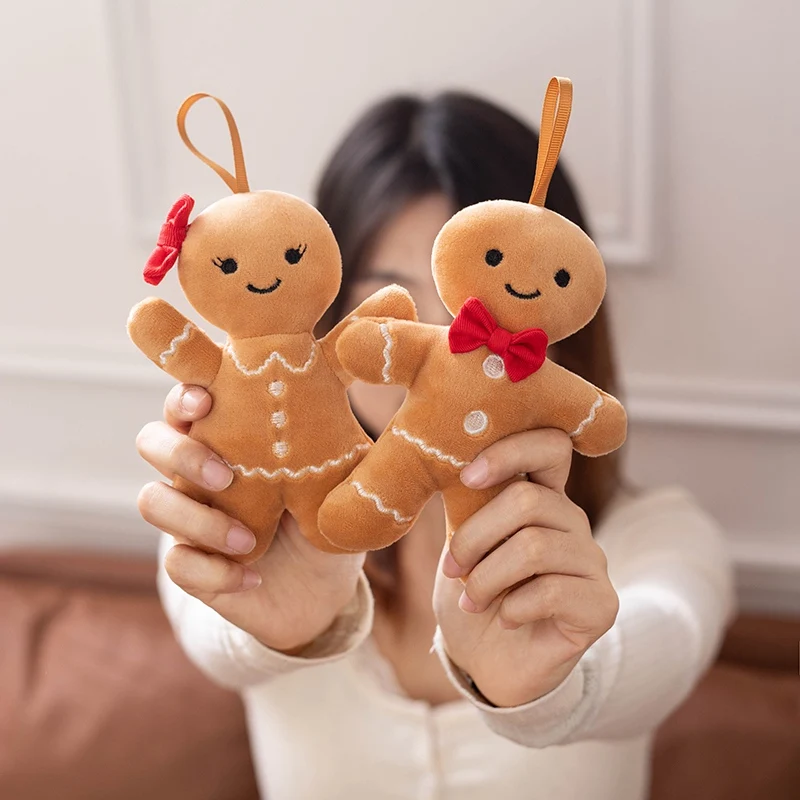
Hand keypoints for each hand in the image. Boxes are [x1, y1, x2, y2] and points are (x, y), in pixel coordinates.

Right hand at [136, 384, 364, 652]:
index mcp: (231, 436)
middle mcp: (198, 470)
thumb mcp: (339, 475)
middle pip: (151, 441)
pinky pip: (176, 563)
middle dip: (181, 454)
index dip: (185, 397)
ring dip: (199, 520)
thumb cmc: (326, 514)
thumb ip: (335, 438)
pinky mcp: (189, 563)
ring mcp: (188, 515)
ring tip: (248, 540)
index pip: (188, 402)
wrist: (325, 586)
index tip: (206, 401)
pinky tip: (252, 578)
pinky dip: (214, 573)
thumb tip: (351, 392)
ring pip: (152, 502)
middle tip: (227, 476)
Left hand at [433, 429, 618, 706]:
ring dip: (488, 579)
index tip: (466, 476)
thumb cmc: (473, 597)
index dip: (510, 452)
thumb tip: (448, 459)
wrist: (486, 664)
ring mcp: (592, 562)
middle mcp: (572, 522)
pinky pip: (552, 592)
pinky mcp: (601, 605)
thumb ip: (466, 505)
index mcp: (540, 498)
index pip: (549, 447)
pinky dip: (513, 608)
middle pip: (528, 502)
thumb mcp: (461, 545)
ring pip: (534, 548)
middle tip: (455, 569)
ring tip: (473, 601)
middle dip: (476, 537)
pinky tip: (507, 619)